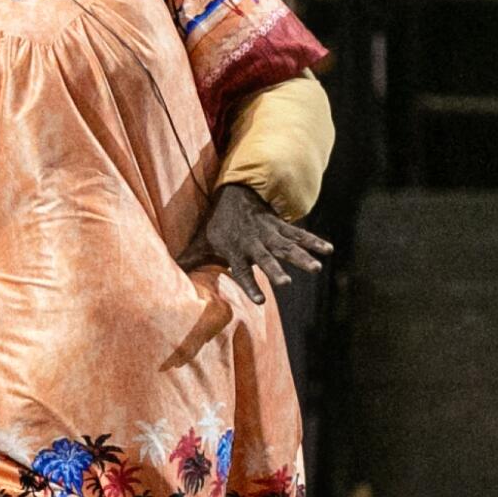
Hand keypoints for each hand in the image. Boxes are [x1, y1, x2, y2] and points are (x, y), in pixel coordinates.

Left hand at [177, 183, 334, 305]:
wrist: (234, 195)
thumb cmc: (217, 226)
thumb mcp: (201, 242)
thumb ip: (189, 260)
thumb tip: (168, 273)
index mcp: (236, 252)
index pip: (242, 272)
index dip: (251, 286)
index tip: (261, 301)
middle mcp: (255, 244)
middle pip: (267, 259)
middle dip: (276, 270)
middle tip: (286, 283)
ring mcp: (270, 234)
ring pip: (287, 247)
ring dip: (302, 257)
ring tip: (317, 268)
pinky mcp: (282, 227)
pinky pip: (300, 234)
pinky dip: (314, 241)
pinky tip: (329, 250)